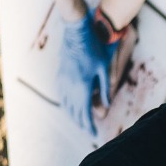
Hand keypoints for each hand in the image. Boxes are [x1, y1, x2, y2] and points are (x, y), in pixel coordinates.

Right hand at [58, 11, 117, 134]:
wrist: (75, 31)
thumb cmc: (93, 48)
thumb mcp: (104, 68)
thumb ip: (105, 88)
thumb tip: (106, 105)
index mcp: (82, 86)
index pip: (85, 112)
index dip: (89, 125)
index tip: (93, 134)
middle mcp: (70, 86)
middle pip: (74, 111)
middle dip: (81, 123)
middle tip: (88, 131)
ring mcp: (63, 79)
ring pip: (66, 104)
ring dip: (73, 115)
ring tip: (80, 122)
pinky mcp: (59, 74)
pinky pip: (61, 94)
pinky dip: (66, 104)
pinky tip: (70, 106)